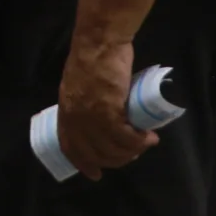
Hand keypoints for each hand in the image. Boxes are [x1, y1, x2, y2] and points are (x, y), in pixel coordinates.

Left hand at [57, 37, 155, 178]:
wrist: (100, 42)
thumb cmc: (94, 58)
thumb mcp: (80, 85)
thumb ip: (85, 102)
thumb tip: (100, 118)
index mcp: (66, 109)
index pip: (70, 145)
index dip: (82, 162)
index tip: (95, 174)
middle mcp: (75, 116)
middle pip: (94, 152)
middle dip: (116, 160)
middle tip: (133, 154)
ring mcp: (90, 114)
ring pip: (112, 148)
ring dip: (132, 151)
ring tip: (146, 143)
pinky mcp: (108, 109)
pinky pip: (125, 137)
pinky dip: (139, 142)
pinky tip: (150, 137)